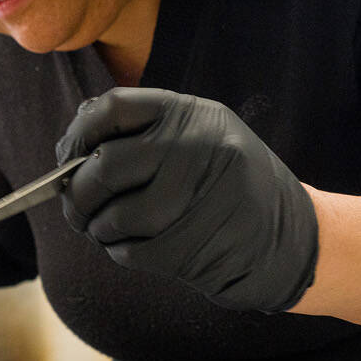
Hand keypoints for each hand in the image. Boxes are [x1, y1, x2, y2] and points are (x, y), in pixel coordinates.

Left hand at [54, 88, 317, 311]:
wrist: (294, 238)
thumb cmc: (230, 186)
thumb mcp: (200, 137)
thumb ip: (144, 133)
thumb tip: (72, 149)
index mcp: (191, 114)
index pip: (112, 108)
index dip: (78, 135)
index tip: (66, 157)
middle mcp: (196, 147)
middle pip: (105, 165)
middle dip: (78, 192)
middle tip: (76, 206)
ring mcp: (199, 196)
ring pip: (115, 215)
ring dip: (98, 228)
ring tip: (106, 229)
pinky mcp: (197, 244)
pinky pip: (131, 251)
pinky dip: (119, 252)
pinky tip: (131, 247)